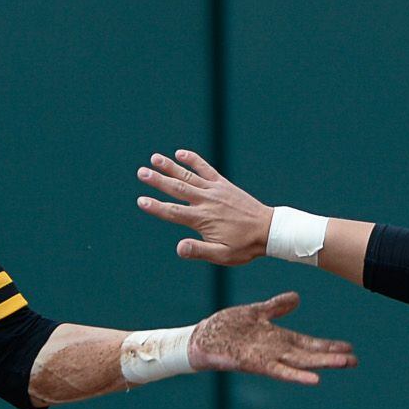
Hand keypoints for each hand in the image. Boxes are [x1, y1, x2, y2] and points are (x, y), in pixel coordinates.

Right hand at [136, 150, 273, 265]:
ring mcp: (215, 190)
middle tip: (140, 172)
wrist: (268, 230)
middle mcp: (207, 201)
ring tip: (154, 158)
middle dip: (157, 181)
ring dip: (170, 167)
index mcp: (203, 219)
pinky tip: (180, 153)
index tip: (141, 201)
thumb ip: (199, 250)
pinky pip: (206, 169)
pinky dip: (193, 160)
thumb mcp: (222, 255)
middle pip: (177, 189)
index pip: (174, 212)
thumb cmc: (244, 246)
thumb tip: (179, 248)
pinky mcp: (223, 185)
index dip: (156, 207)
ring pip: (188, 176)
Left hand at [185, 291, 356, 384]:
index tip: (349, 347)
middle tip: (355, 361)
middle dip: (332, 357)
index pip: (308, 343)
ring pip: (299, 363)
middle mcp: (275, 350)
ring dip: (321, 365)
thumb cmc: (225, 327)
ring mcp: (266, 358)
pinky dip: (296, 376)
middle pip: (309, 355)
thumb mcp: (255, 312)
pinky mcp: (254, 363)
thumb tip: (297, 298)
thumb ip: (276, 307)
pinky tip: (314, 380)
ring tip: (344, 364)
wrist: (201, 338)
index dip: (327, 345)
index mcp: (277, 338)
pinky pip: (279, 371)